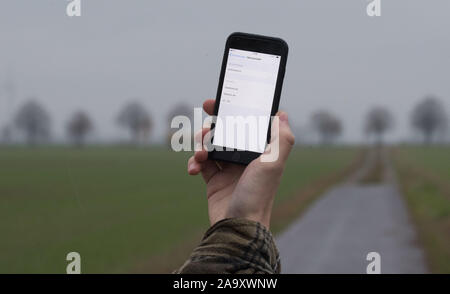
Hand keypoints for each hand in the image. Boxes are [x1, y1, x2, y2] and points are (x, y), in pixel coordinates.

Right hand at [188, 99, 294, 228]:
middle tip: (207, 112)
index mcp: (260, 151)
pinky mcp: (214, 180)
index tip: (222, 101)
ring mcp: (229, 169)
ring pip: (211, 145)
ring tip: (201, 153)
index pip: (247, 123)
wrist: (238, 226)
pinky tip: (194, 169)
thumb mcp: (274, 164)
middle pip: (226, 131)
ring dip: (202, 143)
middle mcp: (245, 158)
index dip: (235, 110)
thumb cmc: (258, 195)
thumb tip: (282, 114)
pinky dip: (194, 162)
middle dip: (215, 122)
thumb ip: (282, 138)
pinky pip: (200, 163)